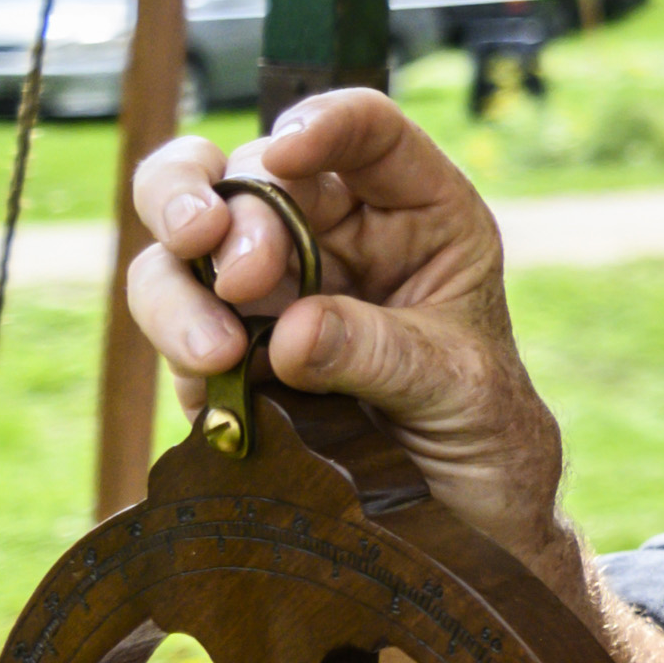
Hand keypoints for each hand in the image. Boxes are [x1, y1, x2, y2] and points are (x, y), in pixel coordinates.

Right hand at [124, 92, 663, 662]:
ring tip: (218, 342)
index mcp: (421, 218)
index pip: (363, 131)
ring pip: (186, 246)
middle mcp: (339, 241)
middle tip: (220, 251)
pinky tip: (214, 381)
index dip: (318, 123)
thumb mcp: (461, 391)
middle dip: (214, 201)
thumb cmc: (489, 443)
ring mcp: (275, 295)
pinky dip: (177, 342)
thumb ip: (381, 351)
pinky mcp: (228, 355)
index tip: (285, 152)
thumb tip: (289, 334)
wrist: (464, 539)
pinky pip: (174, 326)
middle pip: (244, 173)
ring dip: (180, 279)